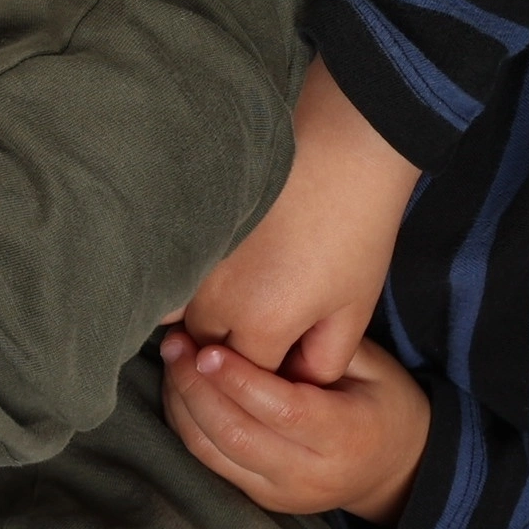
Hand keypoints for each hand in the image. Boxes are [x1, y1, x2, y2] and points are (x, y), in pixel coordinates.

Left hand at [159, 328, 430, 522]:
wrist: (394, 469)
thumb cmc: (384, 403)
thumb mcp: (374, 366)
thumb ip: (323, 349)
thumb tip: (260, 327)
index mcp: (346, 437)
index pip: (283, 411)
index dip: (240, 380)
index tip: (208, 348)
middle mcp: (310, 474)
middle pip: (237, 434)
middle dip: (198, 388)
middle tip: (177, 345)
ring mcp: (281, 493)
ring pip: (213, 452)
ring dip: (184, 405)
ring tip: (172, 360)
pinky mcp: (260, 498)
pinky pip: (210, 461)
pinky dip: (188, 424)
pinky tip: (181, 389)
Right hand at [165, 56, 419, 385]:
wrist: (340, 144)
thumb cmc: (357, 226)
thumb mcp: (355, 306)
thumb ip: (323, 359)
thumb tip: (297, 384)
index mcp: (260, 324)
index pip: (250, 382)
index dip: (273, 377)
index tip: (290, 362)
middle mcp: (214, 300)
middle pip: (210, 357)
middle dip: (236, 358)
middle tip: (268, 337)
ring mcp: (194, 264)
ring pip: (184, 321)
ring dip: (207, 326)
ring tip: (244, 305)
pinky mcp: (188, 233)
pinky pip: (171, 283)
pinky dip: (185, 292)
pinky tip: (219, 280)